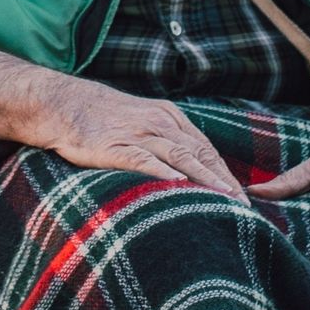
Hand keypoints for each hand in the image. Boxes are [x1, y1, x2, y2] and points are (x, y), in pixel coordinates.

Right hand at [35, 78, 247, 198]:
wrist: (65, 104)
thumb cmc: (104, 119)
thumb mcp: (142, 121)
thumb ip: (165, 140)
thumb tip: (189, 171)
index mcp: (169, 116)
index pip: (205, 148)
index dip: (225, 173)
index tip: (243, 197)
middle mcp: (159, 123)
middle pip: (199, 153)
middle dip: (223, 181)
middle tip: (244, 205)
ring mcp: (138, 133)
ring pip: (179, 156)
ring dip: (204, 178)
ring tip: (224, 199)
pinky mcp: (116, 147)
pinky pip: (144, 160)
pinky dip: (162, 172)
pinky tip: (178, 185)